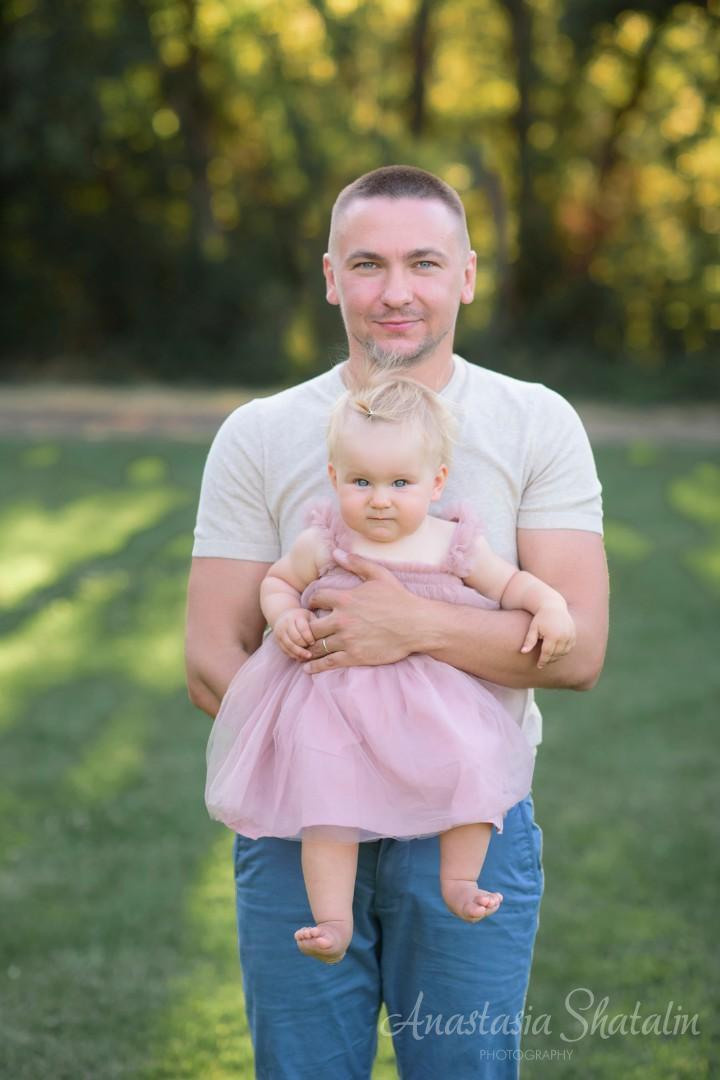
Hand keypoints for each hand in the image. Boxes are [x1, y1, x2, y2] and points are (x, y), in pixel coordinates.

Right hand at [273, 608, 315, 660]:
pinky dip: (292, 655)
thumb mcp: (310, 617)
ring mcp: (280, 631)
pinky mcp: (277, 639)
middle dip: (303, 647)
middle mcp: (286, 623)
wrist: (283, 615)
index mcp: (296, 616)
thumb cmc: (302, 618)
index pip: (303, 628)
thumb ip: (317, 624)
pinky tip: (300, 658)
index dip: (309, 637)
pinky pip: (284, 649)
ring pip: (288, 645)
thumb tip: (327, 637)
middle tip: (311, 653)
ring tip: (307, 657)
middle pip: (295, 638)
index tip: (314, 643)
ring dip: (298, 653)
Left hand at [302, 550, 419, 673]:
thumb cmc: (399, 599)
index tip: (311, 606)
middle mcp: (342, 620)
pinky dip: (316, 666)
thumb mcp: (379, 575)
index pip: (316, 598)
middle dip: (307, 628)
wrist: (417, 625)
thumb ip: (356, 563)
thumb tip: (336, 552)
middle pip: (311, 625)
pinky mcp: (354, 656)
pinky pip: (328, 662)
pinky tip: (308, 669)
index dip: (311, 602)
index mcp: (345, 598)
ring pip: (317, 645)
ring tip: (304, 649)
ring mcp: (347, 639)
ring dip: (309, 647)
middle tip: (306, 630)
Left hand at [520, 605, 575, 668]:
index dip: (543, 660)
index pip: (547, 653)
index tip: (539, 665)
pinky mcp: (574, 634)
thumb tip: (523, 652)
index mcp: (552, 635)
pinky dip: (564, 651)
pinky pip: (570, 647)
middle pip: (556, 654)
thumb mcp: (533, 628)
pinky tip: (557, 652)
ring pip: (564, 652)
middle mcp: (563, 636)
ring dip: (557, 657)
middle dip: (549, 660)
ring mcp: (570, 635)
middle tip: (543, 663)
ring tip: (550, 658)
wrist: (553, 606)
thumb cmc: (540, 618)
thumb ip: (529, 641)